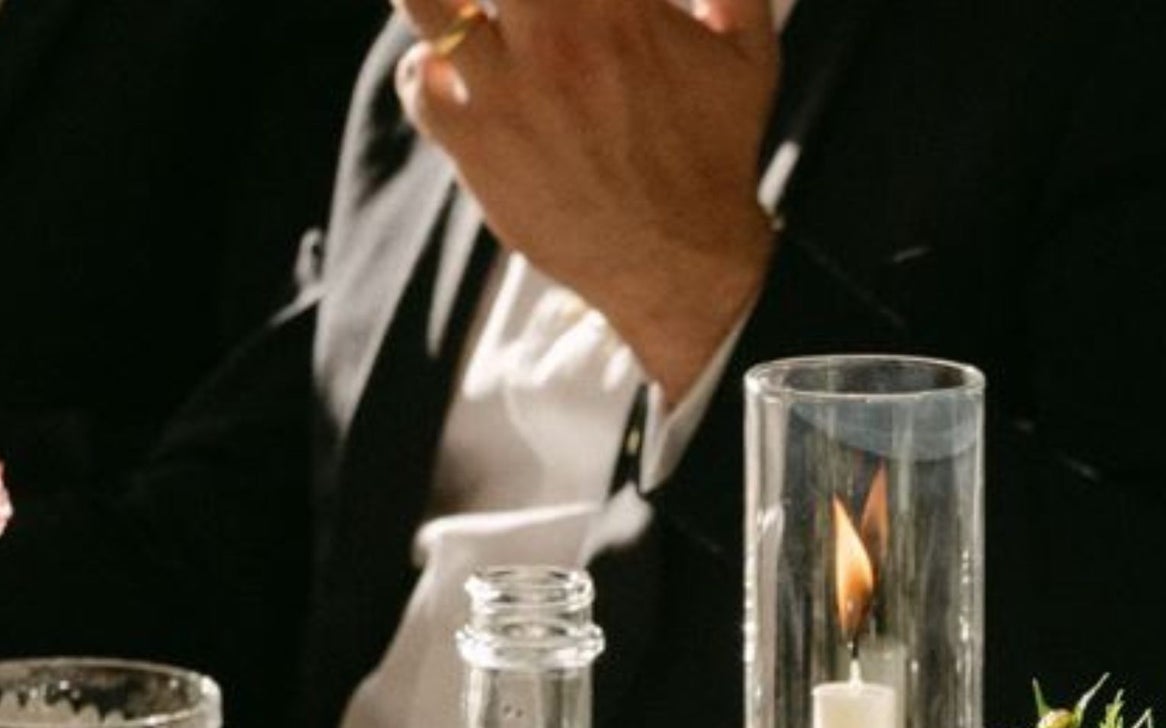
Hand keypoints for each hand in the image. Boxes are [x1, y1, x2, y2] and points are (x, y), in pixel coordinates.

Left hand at [391, 0, 779, 399]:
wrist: (685, 264)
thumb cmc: (715, 154)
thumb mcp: (748, 55)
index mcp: (621, 3)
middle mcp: (558, 35)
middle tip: (519, 8)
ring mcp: (508, 87)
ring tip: (463, 15)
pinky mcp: (475, 142)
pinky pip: (417, 79)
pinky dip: (427, 69)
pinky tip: (458, 76)